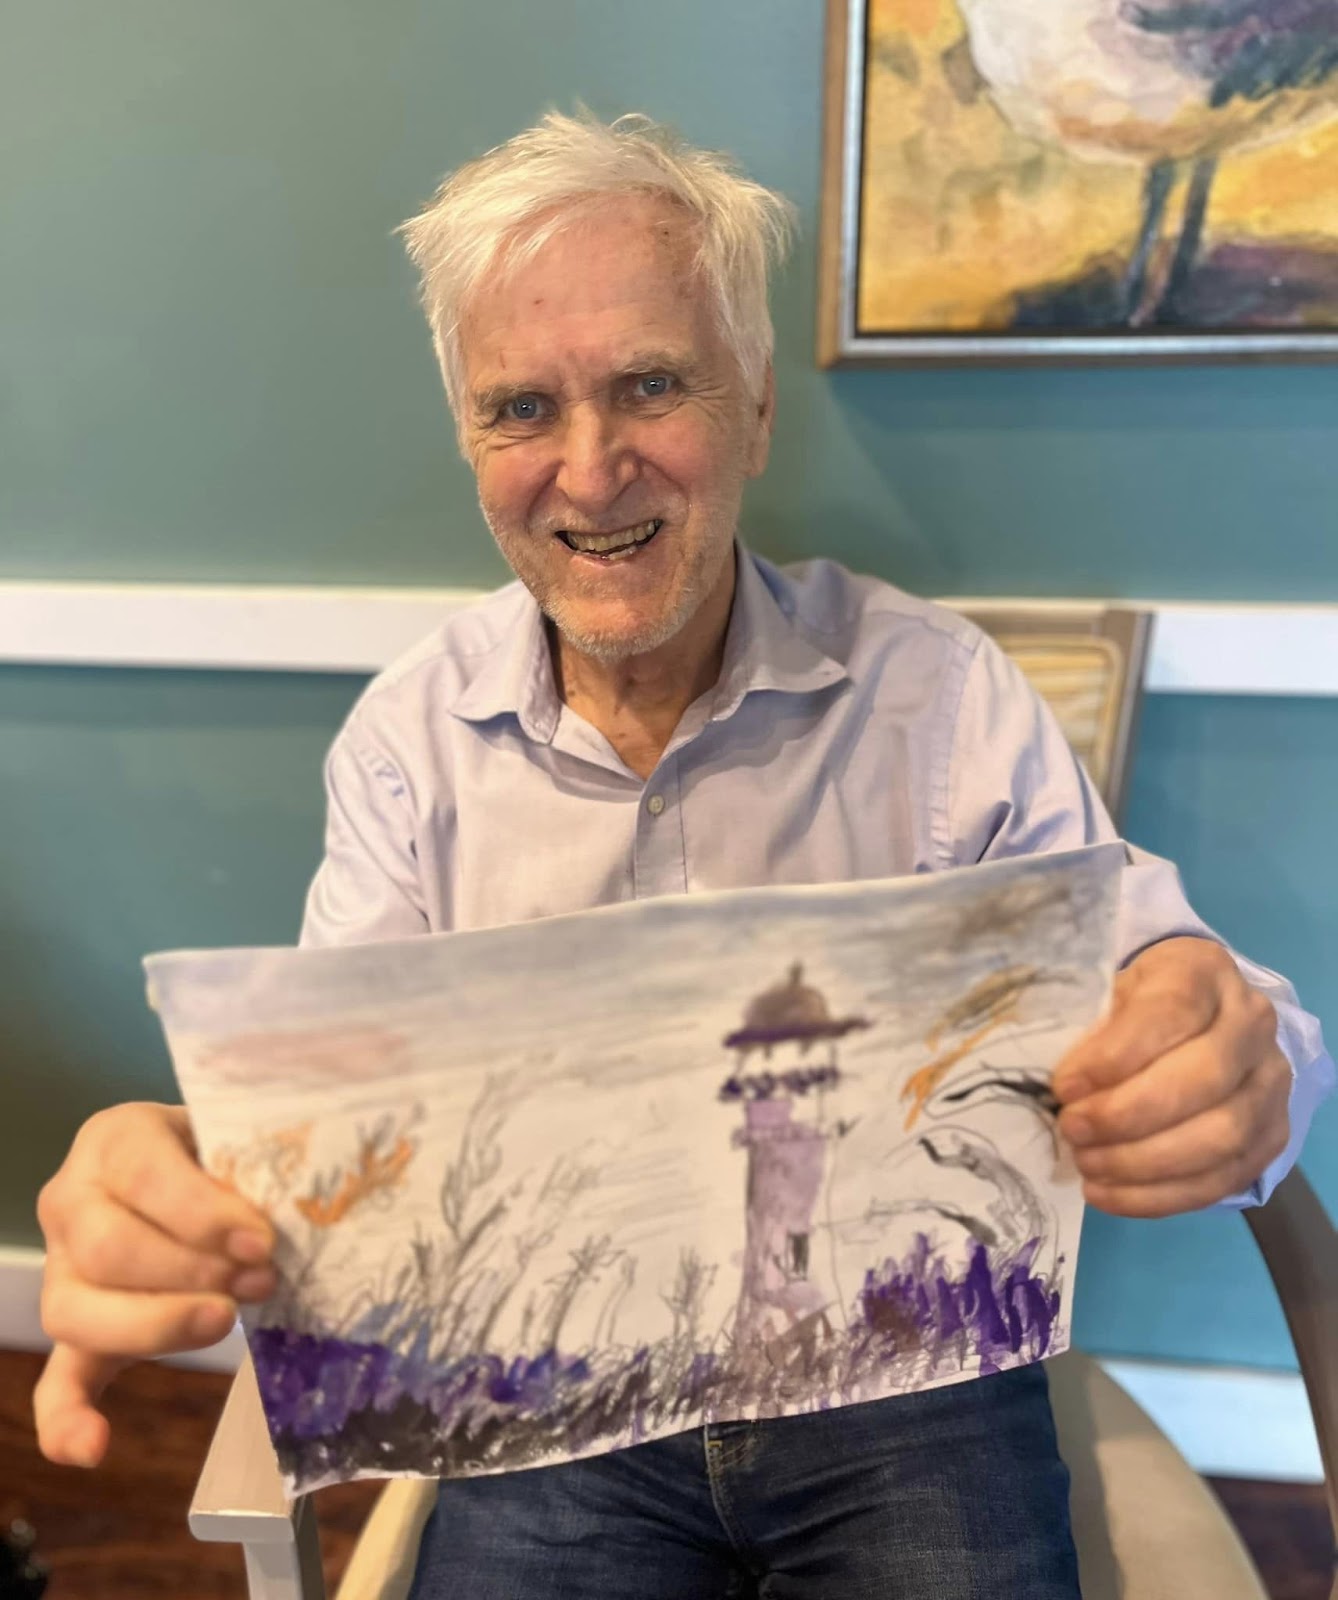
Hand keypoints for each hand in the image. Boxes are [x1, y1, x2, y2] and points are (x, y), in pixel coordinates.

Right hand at [33, 1103, 275, 1467]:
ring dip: (158, 1327)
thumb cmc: (227, 1153)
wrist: (205, 1168)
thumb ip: (251, 1165)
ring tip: (227, 1322)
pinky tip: (93, 1448)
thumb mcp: (236, 1138)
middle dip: (192, 1273)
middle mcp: (71, 1197)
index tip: (261, 1243)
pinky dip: (66, 1418)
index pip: (147, 1177)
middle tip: (260, 1280)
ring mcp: (63, 1267)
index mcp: (115, 1138)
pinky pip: (56, 1379)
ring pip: (78, 1311)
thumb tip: (288, 1215)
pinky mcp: (75, 1326)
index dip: (204, 1215)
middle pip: (109, 1249)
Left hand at [1052, 937, 1290, 1217]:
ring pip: (1220, 1136)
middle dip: (1127, 1115)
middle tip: (1072, 1129)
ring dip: (1142, 1162)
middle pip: (1203, 1079)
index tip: (1065, 1087)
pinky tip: (1107, 1194)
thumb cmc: (1134, 1005)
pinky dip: (1159, 1196)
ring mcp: (1270, 1083)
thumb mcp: (1106, 994)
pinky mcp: (1271, 1136)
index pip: (1170, 1012)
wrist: (1202, 1017)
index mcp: (1203, 972)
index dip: (1116, 1056)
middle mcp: (1251, 1024)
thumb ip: (1089, 1032)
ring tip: (1086, 1164)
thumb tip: (1064, 1090)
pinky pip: (1222, 1179)